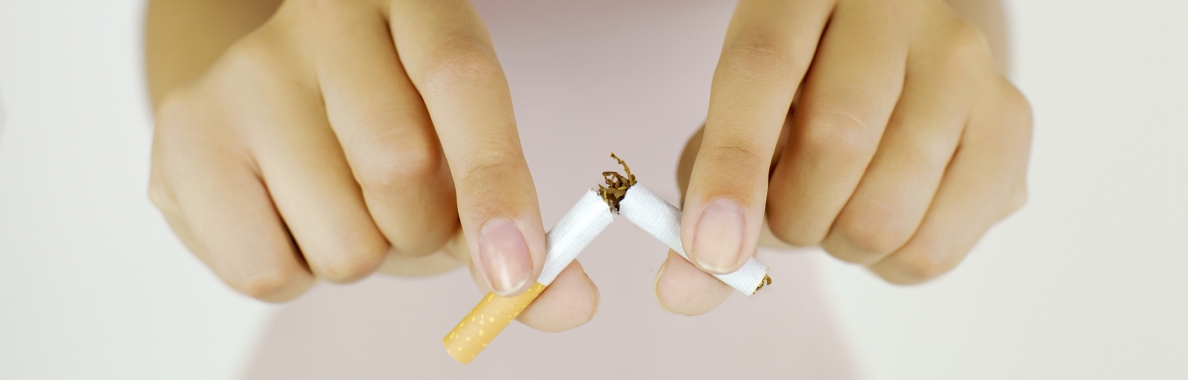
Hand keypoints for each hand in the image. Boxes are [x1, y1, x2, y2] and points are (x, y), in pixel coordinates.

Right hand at [148, 0, 595, 330]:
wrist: (272, 111)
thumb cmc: (382, 138)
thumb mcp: (463, 166)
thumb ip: (523, 235)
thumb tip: (574, 304)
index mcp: (416, 2)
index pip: (460, 79)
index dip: (494, 180)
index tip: (517, 268)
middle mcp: (323, 20)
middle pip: (399, 169)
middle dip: (421, 230)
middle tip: (403, 209)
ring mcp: (245, 73)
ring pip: (340, 238)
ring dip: (361, 258)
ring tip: (338, 206)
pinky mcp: (184, 135)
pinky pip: (266, 272)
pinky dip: (296, 278)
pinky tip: (287, 221)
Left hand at [663, 0, 1031, 314]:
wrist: (902, 52)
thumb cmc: (803, 93)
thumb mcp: (739, 117)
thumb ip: (703, 193)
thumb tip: (682, 289)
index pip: (762, 70)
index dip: (731, 169)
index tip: (710, 249)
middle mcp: (894, 9)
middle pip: (834, 145)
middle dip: (789, 218)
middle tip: (783, 216)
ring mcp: (962, 62)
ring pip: (887, 209)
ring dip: (839, 245)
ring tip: (836, 210)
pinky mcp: (1009, 119)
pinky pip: (936, 246)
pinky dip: (889, 264)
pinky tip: (885, 220)